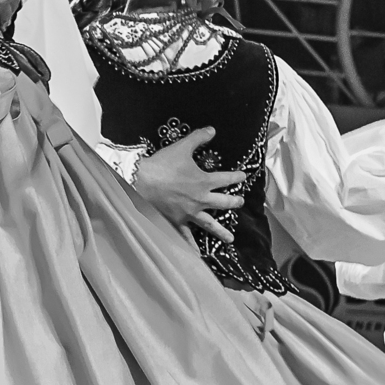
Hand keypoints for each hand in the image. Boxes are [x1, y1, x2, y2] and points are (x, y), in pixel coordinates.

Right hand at [132, 127, 243, 244]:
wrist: (140, 181)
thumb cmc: (162, 165)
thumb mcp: (182, 147)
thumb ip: (198, 138)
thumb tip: (212, 130)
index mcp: (205, 181)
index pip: (227, 179)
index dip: (237, 177)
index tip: (243, 176)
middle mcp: (201, 200)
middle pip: (224, 202)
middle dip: (234, 201)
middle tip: (240, 202)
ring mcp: (189, 213)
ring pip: (210, 224)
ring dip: (221, 231)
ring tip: (230, 239)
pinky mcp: (176, 221)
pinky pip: (185, 236)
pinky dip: (191, 245)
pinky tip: (196, 255)